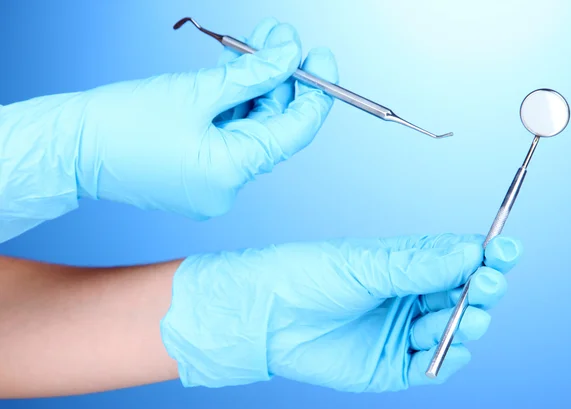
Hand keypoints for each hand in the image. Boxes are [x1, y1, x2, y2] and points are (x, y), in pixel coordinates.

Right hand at [75, 18, 336, 217]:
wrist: (73, 147)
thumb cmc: (122, 124)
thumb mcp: (197, 91)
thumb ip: (252, 74)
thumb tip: (290, 56)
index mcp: (231, 173)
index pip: (295, 132)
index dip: (315, 92)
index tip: (321, 58)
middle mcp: (228, 185)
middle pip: (272, 126)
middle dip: (281, 79)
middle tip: (283, 39)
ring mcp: (213, 181)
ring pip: (249, 126)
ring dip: (256, 85)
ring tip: (259, 42)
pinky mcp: (199, 171)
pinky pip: (228, 133)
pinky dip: (234, 103)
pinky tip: (238, 69)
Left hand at [160, 234, 521, 391]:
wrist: (267, 315)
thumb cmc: (309, 276)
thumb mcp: (366, 263)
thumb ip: (418, 265)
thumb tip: (470, 251)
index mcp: (407, 266)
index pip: (460, 260)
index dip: (486, 256)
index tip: (505, 250)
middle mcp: (411, 298)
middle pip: (465, 296)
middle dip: (481, 290)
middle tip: (486, 282)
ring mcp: (403, 332)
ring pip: (453, 330)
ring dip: (463, 322)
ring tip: (456, 314)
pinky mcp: (392, 365)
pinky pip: (431, 365)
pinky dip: (445, 358)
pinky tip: (449, 347)